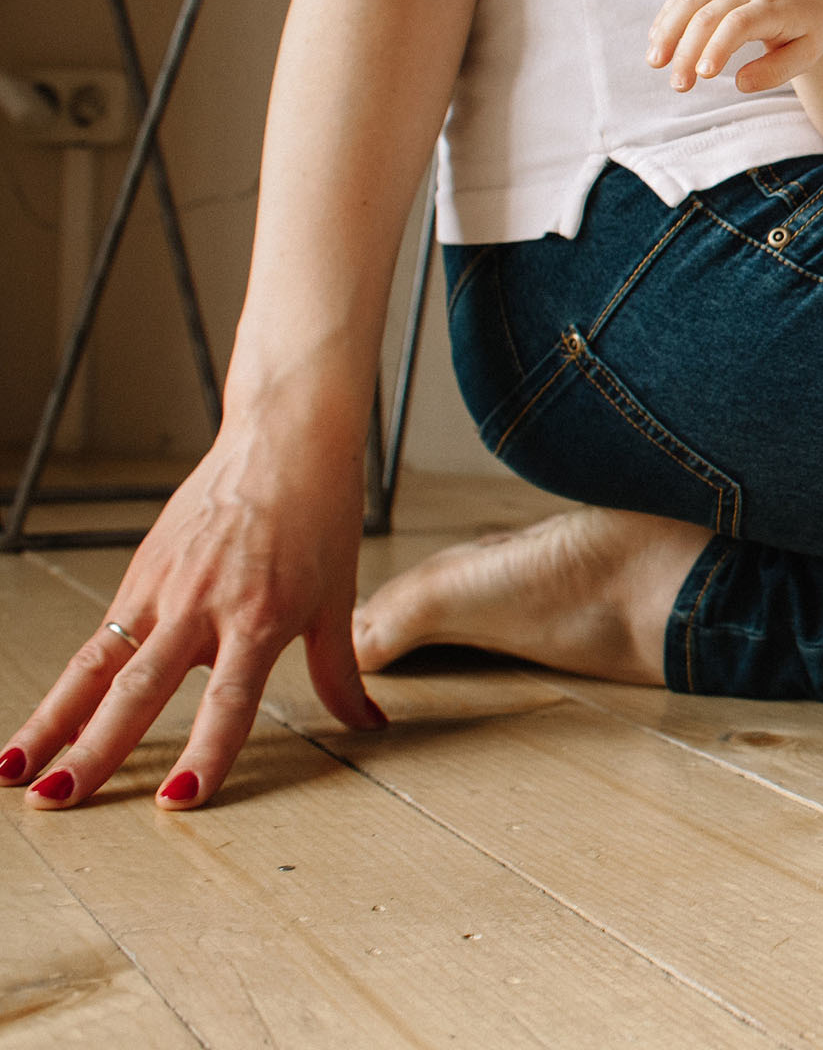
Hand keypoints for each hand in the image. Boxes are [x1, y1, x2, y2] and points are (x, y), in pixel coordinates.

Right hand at [4, 412, 384, 810]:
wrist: (285, 441)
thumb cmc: (319, 517)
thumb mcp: (338, 598)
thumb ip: (341, 673)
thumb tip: (370, 727)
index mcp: (261, 615)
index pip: (230, 699)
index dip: (207, 751)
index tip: (179, 797)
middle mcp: (204, 604)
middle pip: (141, 689)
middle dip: (96, 750)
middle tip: (56, 799)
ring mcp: (163, 587)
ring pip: (98, 666)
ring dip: (53, 721)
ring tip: (13, 771)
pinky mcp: (141, 573)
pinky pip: (100, 637)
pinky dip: (70, 683)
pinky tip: (44, 722)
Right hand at [648, 0, 822, 93]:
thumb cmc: (810, 33)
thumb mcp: (807, 56)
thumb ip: (777, 71)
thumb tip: (740, 84)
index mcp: (774, 5)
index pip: (739, 24)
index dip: (717, 47)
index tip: (703, 75)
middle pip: (708, 15)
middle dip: (688, 50)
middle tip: (678, 85)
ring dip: (668, 30)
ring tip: (655, 62)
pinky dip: (668, 16)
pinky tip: (656, 41)